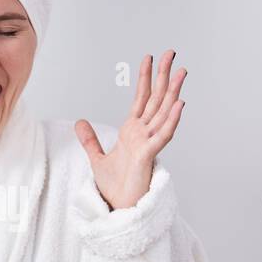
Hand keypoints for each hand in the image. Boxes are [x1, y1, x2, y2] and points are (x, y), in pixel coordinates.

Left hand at [75, 49, 186, 209]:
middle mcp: (143, 134)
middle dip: (164, 76)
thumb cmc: (115, 187)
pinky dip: (171, 120)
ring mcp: (148, 144)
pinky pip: (162, 135)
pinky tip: (179, 104)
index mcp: (133, 132)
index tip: (149, 58)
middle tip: (172, 53)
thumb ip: (90, 139)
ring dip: (173, 93)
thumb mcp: (97, 158)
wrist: (118, 208)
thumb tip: (80, 122)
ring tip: (181, 73)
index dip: (145, 78)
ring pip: (164, 113)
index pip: (141, 98)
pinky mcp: (149, 156)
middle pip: (156, 99)